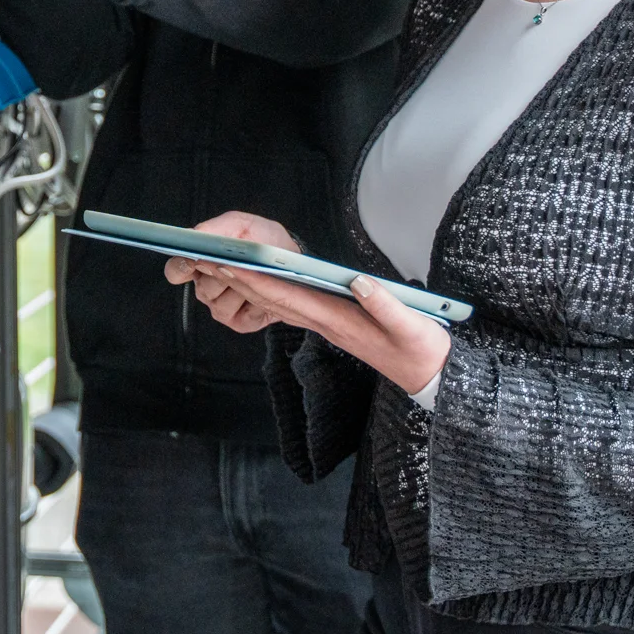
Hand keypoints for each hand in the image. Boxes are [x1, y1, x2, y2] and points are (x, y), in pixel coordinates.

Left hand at [166, 211, 451, 394]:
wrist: (427, 375)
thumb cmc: (421, 349)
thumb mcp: (413, 327)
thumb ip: (386, 305)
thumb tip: (358, 281)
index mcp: (338, 321)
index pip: (289, 297)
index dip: (258, 280)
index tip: (231, 264)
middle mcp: (323, 323)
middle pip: (272, 298)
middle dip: (239, 278)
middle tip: (206, 258)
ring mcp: (324, 325)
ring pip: (276, 303)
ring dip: (246, 284)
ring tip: (217, 263)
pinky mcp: (329, 323)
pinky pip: (289, 306)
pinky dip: (265, 291)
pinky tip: (251, 281)